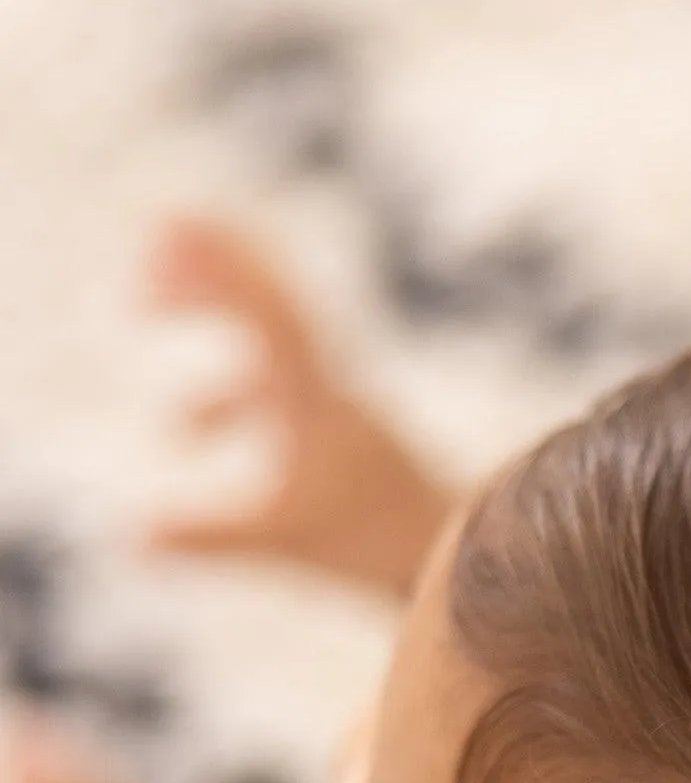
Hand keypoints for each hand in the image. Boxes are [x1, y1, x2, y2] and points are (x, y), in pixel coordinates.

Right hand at [148, 218, 456, 595]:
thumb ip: (211, 534)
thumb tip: (132, 536)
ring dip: (216, 327)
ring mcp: (339, 412)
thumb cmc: (380, 541)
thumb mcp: (285, 537)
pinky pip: (277, 392)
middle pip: (273, 305)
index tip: (170, 225)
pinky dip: (228, 398)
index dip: (219, 264)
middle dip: (215, 267)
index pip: (268, 309)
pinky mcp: (343, 440)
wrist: (466, 557)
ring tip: (152, 318)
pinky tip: (187, 430)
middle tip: (156, 235)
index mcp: (319, 395)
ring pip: (272, 347)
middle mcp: (332, 389)